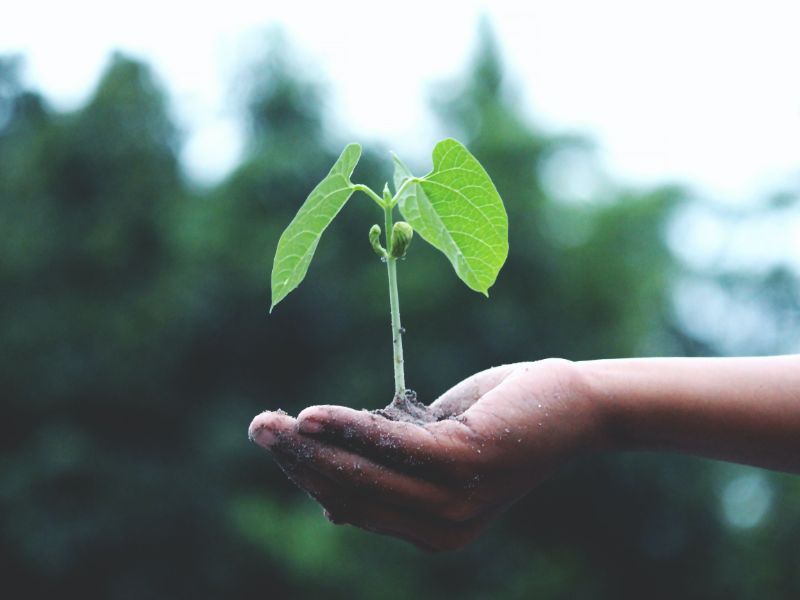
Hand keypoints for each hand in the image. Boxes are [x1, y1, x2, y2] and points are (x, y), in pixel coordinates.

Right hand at [248, 358, 603, 551]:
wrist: (571, 405)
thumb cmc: (499, 420)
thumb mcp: (435, 449)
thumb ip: (390, 471)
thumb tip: (330, 502)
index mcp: (431, 530)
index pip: (354, 506)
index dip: (309, 476)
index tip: (278, 443)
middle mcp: (441, 529)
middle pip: (350, 494)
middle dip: (298, 462)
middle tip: (258, 428)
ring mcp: (455, 501)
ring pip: (364, 474)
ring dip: (311, 446)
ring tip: (271, 423)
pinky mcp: (465, 464)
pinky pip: (392, 446)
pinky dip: (349, 428)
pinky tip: (313, 415)